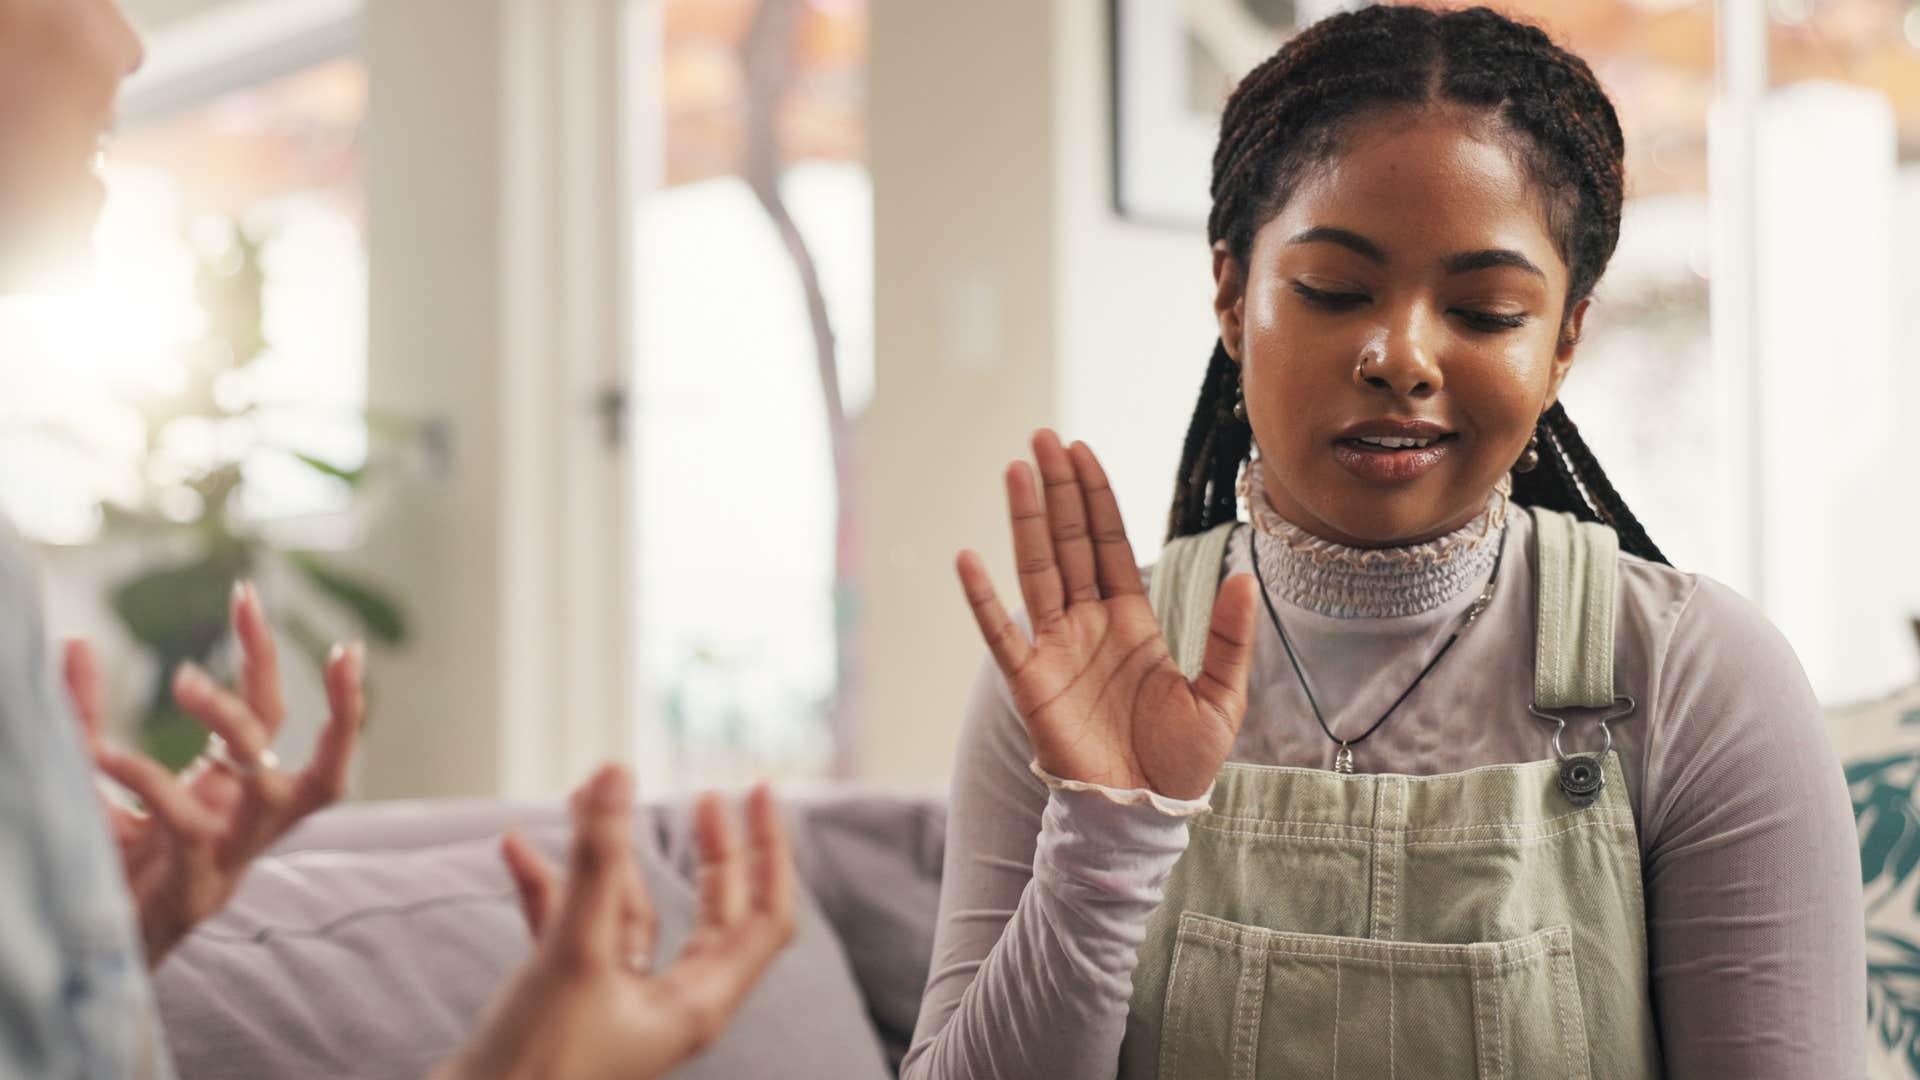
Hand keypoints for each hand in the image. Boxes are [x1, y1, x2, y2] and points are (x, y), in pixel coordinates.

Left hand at [64, 582, 364, 966]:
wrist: (93, 957)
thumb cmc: (103, 866)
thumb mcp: (90, 778)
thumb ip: (81, 716)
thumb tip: (79, 642)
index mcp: (234, 792)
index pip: (268, 713)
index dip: (262, 653)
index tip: (245, 593)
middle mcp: (249, 821)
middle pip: (307, 751)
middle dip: (305, 685)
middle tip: (254, 619)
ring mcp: (232, 855)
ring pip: (276, 788)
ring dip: (237, 727)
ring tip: (185, 680)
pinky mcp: (198, 886)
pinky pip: (187, 823)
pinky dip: (146, 781)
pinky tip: (102, 752)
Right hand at [437, 767, 796, 1079]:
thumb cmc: (534, 1066)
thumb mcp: (572, 951)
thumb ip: (596, 861)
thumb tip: (616, 774)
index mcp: (698, 1003)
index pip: (766, 917)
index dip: (770, 851)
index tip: (761, 791)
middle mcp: (669, 1004)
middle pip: (714, 912)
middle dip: (710, 851)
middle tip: (708, 796)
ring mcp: (619, 1002)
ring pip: (632, 912)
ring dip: (606, 858)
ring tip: (583, 796)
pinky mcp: (569, 1001)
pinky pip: (573, 930)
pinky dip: (550, 890)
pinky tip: (516, 850)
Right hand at [955, 430, 1258, 799]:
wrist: (1143, 816)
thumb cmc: (1180, 763)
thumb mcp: (1220, 698)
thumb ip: (1229, 638)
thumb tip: (1244, 579)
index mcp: (1132, 621)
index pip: (1110, 544)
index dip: (1096, 498)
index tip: (1081, 451)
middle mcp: (1089, 625)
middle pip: (1070, 543)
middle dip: (1058, 490)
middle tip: (1042, 438)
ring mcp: (1056, 650)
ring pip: (1037, 571)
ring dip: (1024, 521)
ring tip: (1015, 471)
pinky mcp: (1031, 683)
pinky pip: (1002, 633)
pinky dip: (983, 598)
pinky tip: (968, 558)